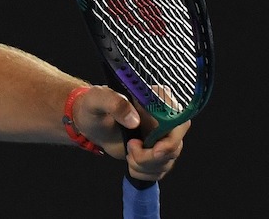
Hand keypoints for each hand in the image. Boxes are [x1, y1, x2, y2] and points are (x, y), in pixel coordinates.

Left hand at [72, 85, 187, 180]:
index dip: (171, 140)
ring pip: (166, 162)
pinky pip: (159, 171)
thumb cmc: (95, 105)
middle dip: (150, 157)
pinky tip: (130, 160)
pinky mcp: (157, 153)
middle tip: (130, 148)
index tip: (155, 150)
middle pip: (174, 147)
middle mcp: (166, 119)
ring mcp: (164, 138)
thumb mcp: (98, 99)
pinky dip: (142, 172)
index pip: (180, 122)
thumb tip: (134, 121)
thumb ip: (114, 103)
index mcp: (157, 100)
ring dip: (143, 164)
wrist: (91, 123)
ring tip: (127, 150)